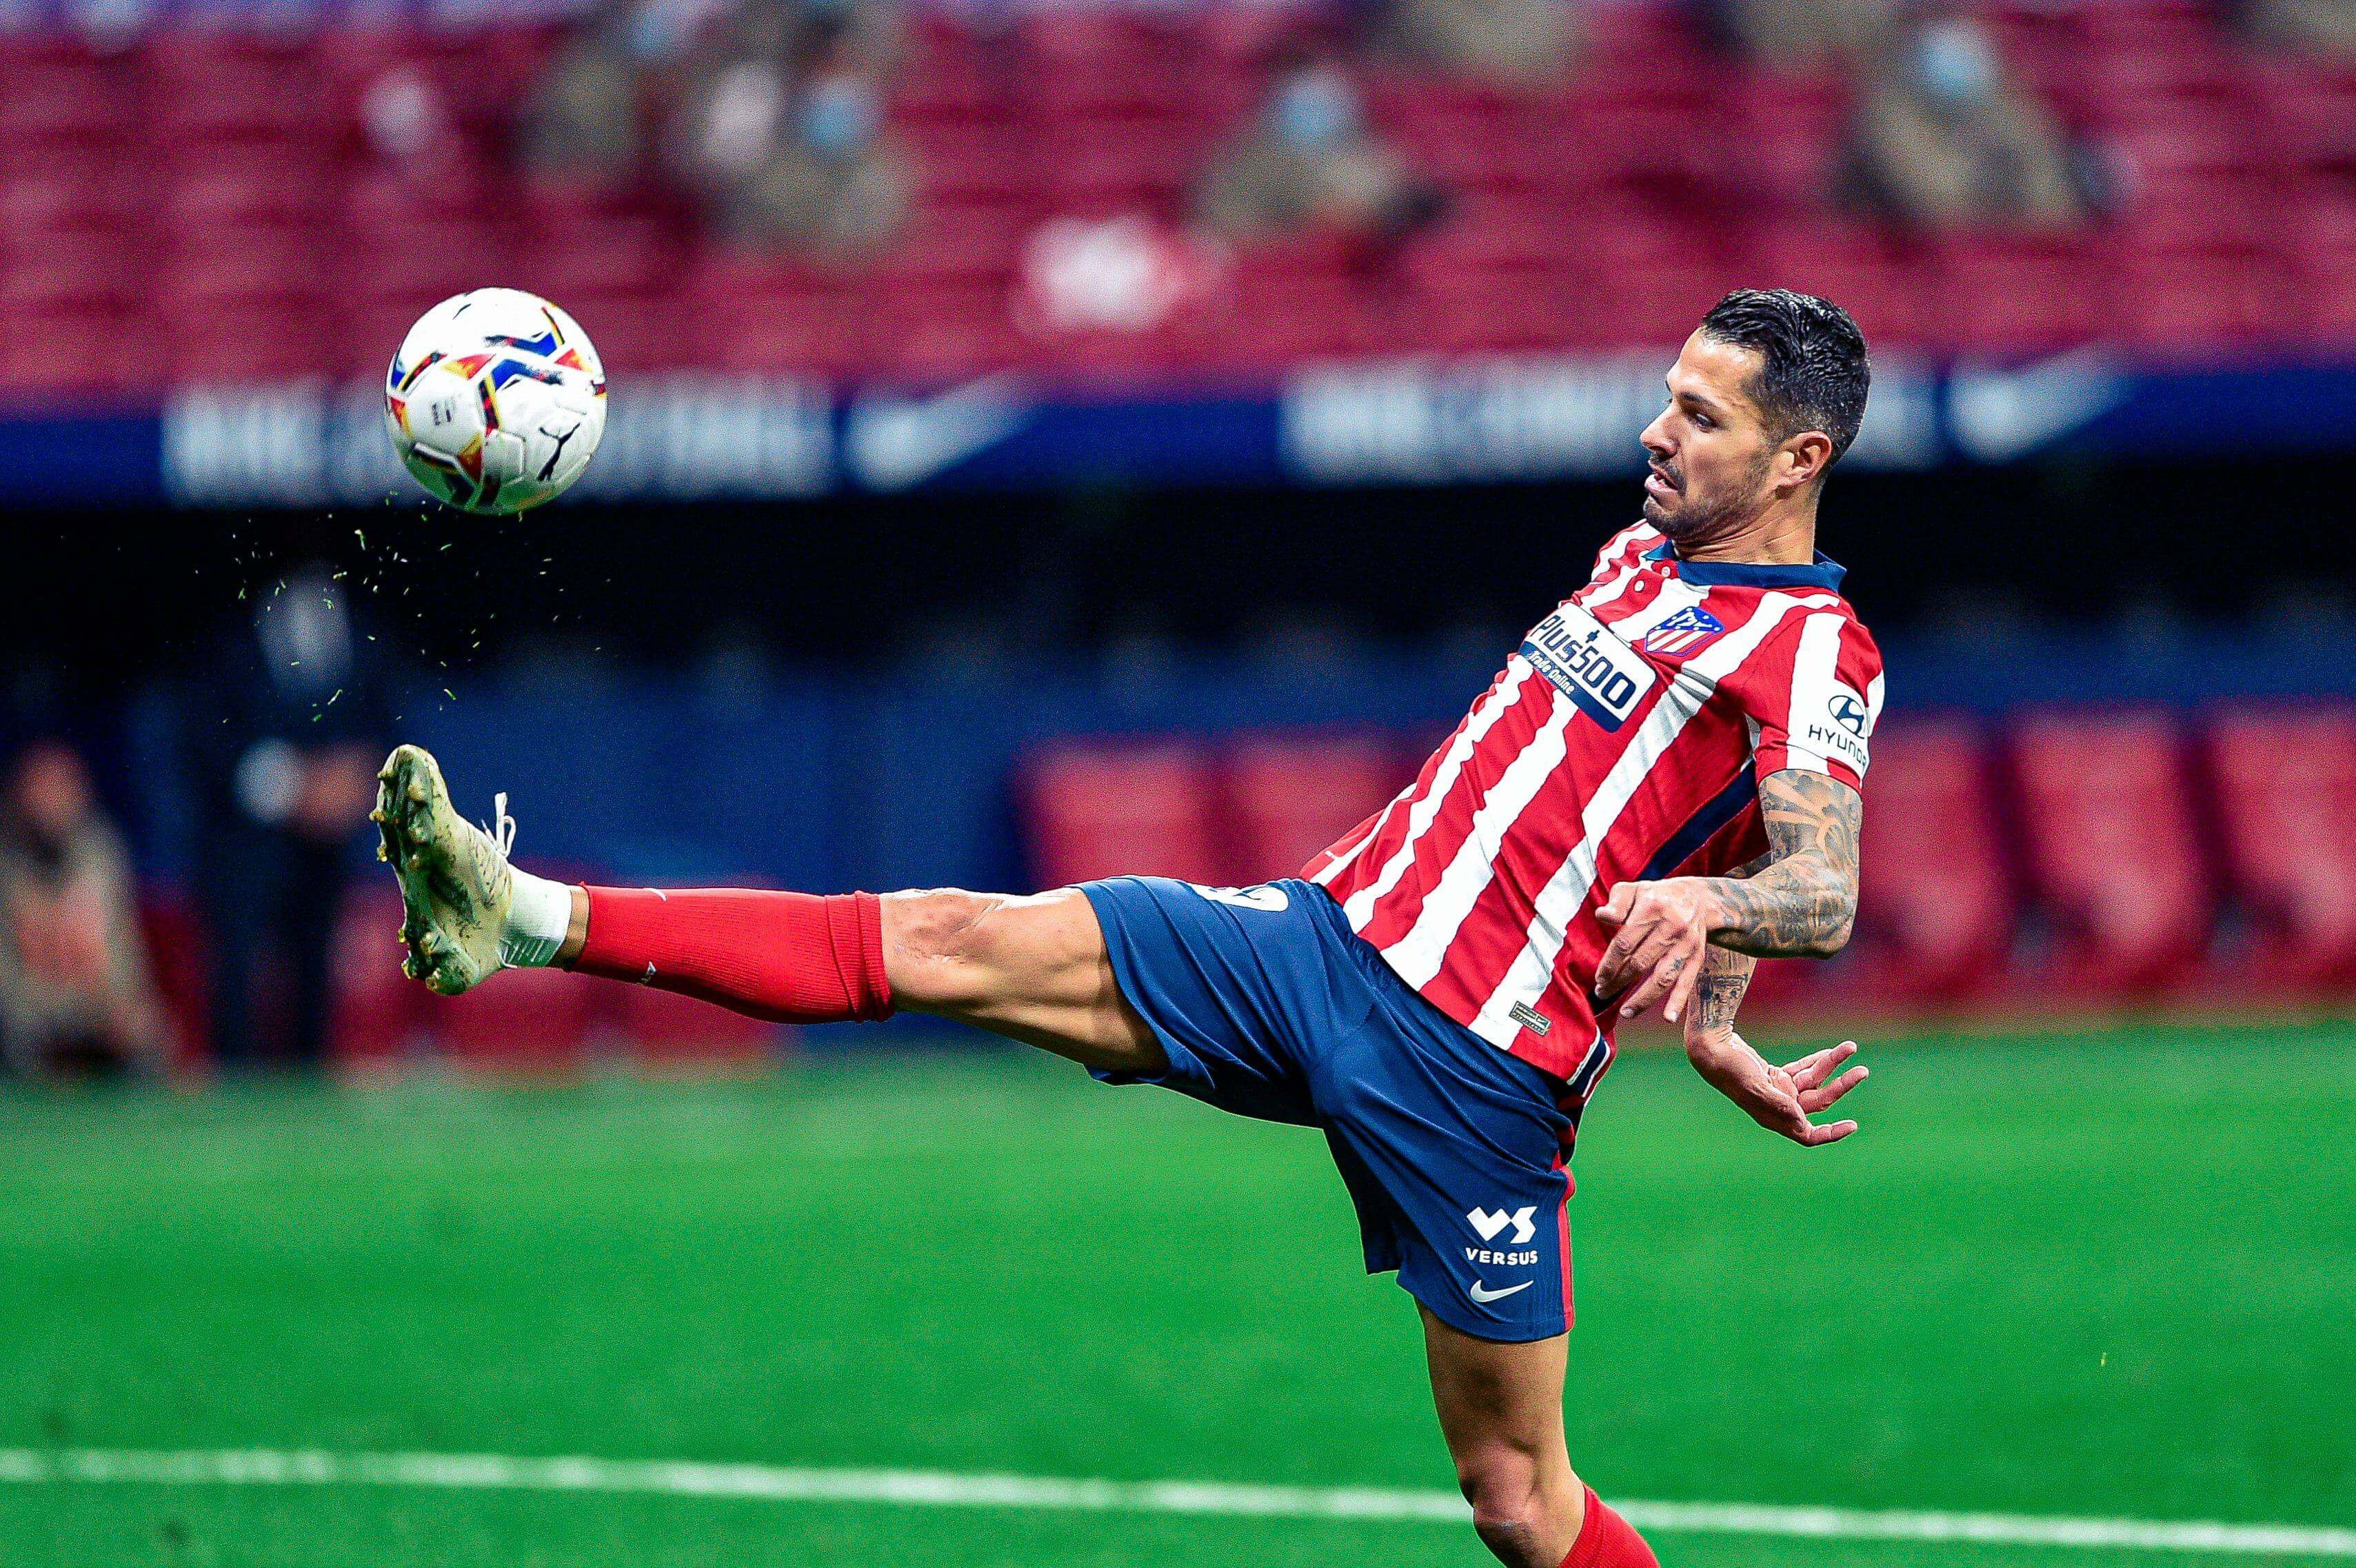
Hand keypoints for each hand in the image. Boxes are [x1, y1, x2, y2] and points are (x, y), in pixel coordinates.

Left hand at [1594, 878, 1719, 1024]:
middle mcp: (1671, 927)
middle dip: (1619, 982)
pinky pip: (1687, 981)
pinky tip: (1668, 1018)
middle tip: (1603, 993)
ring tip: (1626, 1012)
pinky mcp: (1697, 957)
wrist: (1700, 898)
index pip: (1625, 943)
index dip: (1610, 964)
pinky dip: (1678, 1001)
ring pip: (1663, 977)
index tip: (1599, 978)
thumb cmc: (1658, 896)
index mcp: (1651, 909)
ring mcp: (1686, 944)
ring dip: (1643, 998)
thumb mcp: (1635, 889)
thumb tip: (1602, 916)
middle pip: (1640, 962)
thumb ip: (1617, 902)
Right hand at [1685, 1033, 1867, 1146]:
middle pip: (1819, 1102)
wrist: (1710, 1048)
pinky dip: (1816, 1061)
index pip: (1807, 1134)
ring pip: (1814, 1081)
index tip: (1852, 1126)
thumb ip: (1777, 1103)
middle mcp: (1779, 1106)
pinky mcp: (1775, 1075)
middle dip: (1842, 1086)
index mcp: (1773, 1117)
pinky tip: (1831, 1052)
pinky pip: (1803, 1070)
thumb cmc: (1729, 1068)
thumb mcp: (1753, 1085)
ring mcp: (1778, 1090)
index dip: (1830, 1134)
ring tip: (1850, 1047)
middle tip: (1862, 1071)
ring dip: (1832, 1066)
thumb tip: (1802, 1121)